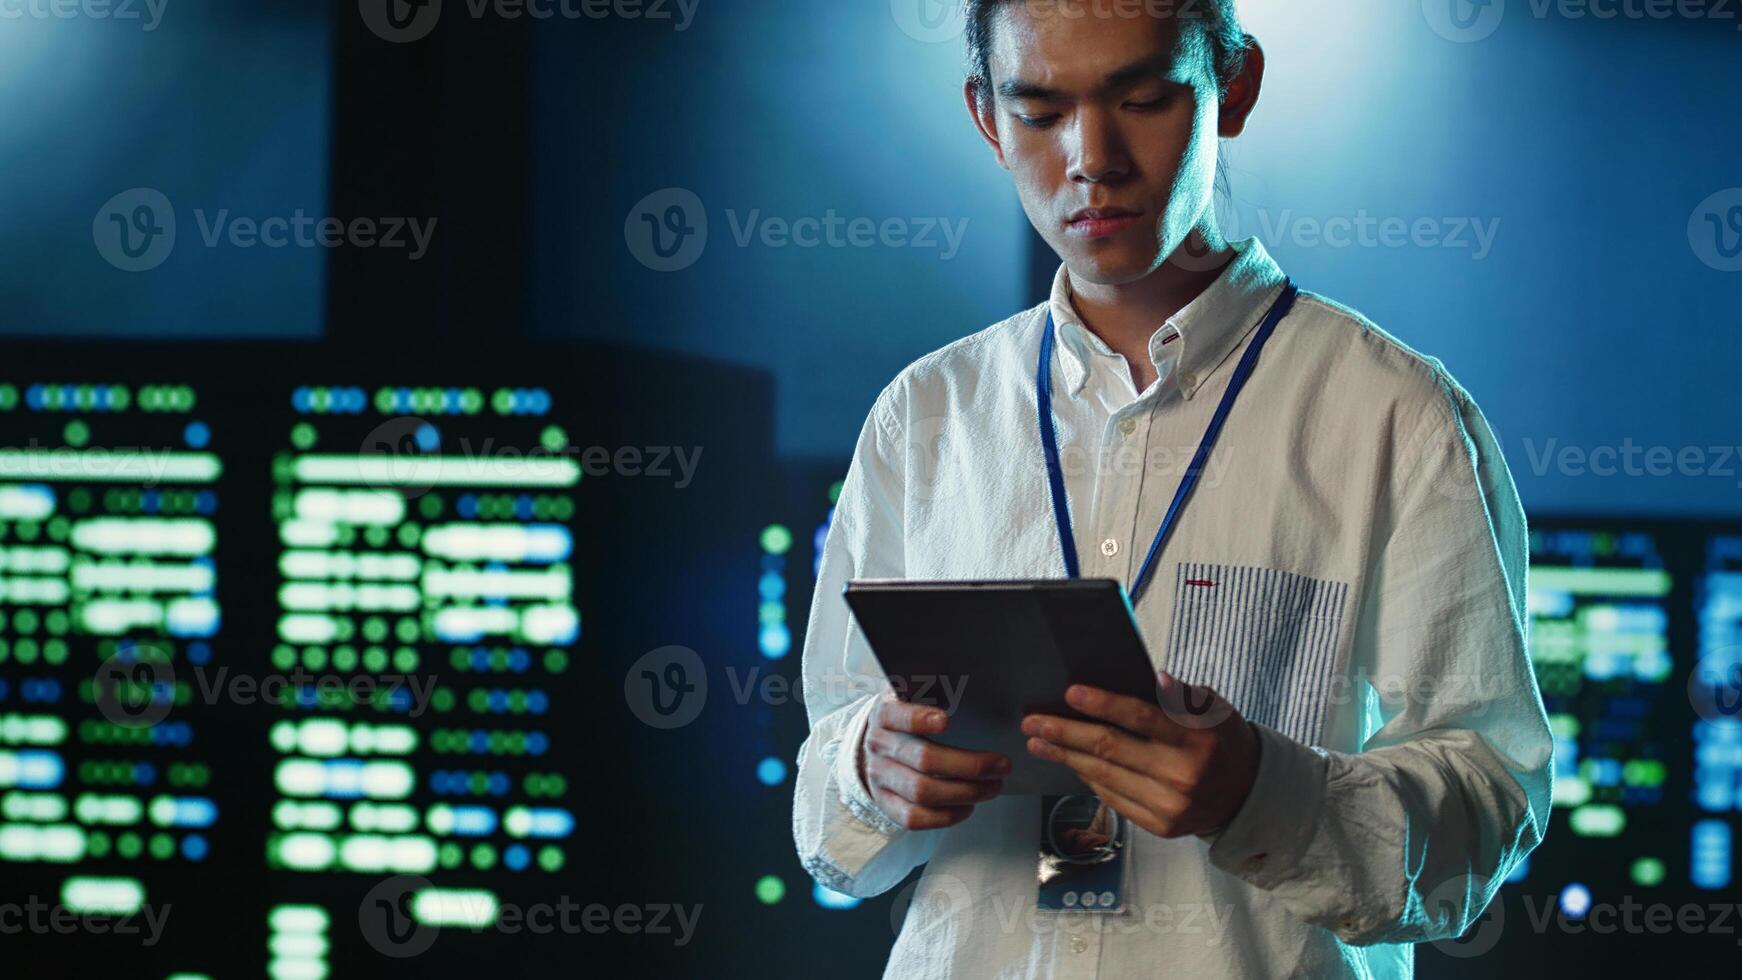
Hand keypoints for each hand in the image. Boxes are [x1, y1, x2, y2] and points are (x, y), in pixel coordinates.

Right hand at [859, 692, 1009, 829]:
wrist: (875, 744)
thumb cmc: (908, 718)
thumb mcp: (912, 696)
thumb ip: (934, 690)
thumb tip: (976, 687)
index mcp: (885, 713)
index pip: (897, 714)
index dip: (919, 718)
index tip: (946, 720)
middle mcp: (879, 745)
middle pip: (923, 759)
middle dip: (969, 765)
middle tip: (1001, 765)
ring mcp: (879, 777)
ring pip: (922, 792)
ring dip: (965, 792)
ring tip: (993, 787)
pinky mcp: (885, 803)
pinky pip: (914, 818)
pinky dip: (946, 816)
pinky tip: (967, 806)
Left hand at [1021, 673, 1260, 838]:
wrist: (1248, 795)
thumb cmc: (1223, 741)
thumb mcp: (1215, 709)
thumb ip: (1182, 696)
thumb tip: (1155, 679)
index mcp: (1197, 739)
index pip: (1142, 718)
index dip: (1104, 704)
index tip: (1070, 693)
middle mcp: (1182, 776)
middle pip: (1112, 750)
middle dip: (1066, 734)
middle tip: (1033, 721)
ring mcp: (1170, 806)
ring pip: (1105, 777)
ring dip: (1066, 757)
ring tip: (1038, 743)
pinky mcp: (1161, 826)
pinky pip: (1113, 798)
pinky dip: (1088, 778)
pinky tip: (1070, 763)